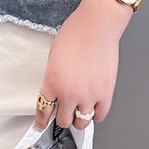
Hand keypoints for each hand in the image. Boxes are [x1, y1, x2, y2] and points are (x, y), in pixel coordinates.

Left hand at [34, 0, 124, 130]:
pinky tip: (92, 108)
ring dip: (78, 118)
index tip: (41, 124)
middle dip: (61, 117)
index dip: (41, 120)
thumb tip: (55, 91)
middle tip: (63, 112)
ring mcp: (89, 95)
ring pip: (81, 123)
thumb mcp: (53, 56)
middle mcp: (69, 93)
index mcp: (52, 82)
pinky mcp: (106, 94)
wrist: (97, 25)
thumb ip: (53, 77)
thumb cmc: (75, 33)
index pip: (43, 109)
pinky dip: (95, 114)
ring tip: (78, 112)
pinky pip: (100, 115)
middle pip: (63, 120)